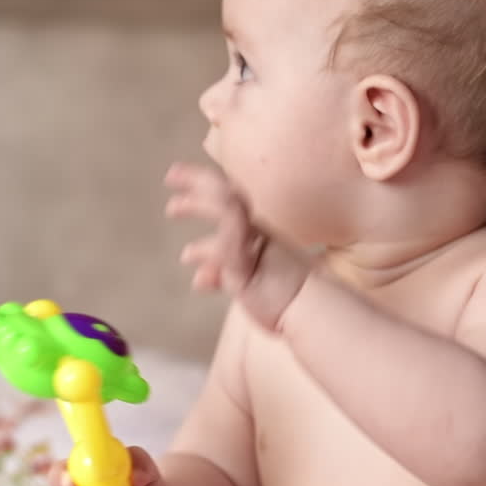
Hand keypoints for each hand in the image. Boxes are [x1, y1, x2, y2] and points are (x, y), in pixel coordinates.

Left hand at [164, 162, 309, 330]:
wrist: (314, 310)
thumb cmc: (284, 298)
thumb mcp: (245, 281)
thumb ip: (222, 274)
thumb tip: (198, 279)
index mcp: (257, 232)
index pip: (228, 198)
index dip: (204, 183)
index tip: (178, 176)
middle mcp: (257, 231)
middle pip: (226, 195)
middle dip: (197, 182)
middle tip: (170, 176)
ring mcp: (256, 246)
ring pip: (227, 211)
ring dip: (198, 205)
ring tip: (172, 208)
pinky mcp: (249, 267)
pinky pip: (229, 249)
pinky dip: (210, 250)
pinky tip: (191, 257)